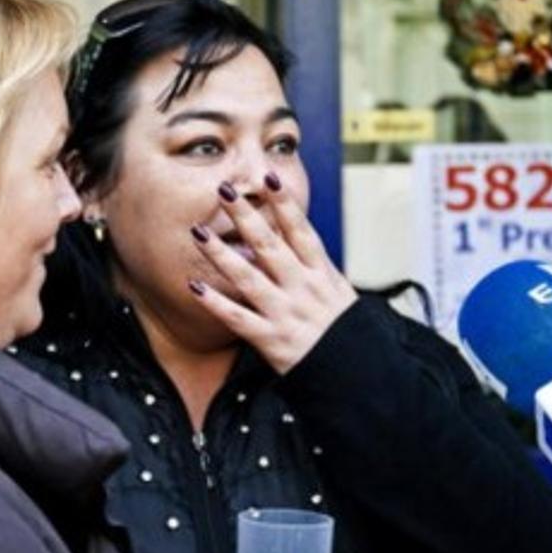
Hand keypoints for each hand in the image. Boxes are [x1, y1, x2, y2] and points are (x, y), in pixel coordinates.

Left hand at [188, 174, 356, 373]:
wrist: (357, 374)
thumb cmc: (347, 334)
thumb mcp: (340, 293)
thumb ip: (316, 266)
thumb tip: (295, 237)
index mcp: (321, 274)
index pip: (301, 231)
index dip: (285, 203)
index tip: (269, 177)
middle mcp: (302, 288)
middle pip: (270, 245)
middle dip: (246, 216)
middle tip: (225, 190)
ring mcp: (286, 313)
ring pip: (248, 277)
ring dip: (221, 254)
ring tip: (199, 233)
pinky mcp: (272, 339)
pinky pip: (237, 318)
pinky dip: (215, 303)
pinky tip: (194, 287)